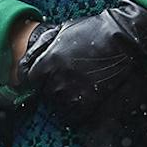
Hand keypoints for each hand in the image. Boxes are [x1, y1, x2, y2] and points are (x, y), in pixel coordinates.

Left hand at [15, 0, 146, 123]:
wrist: (121, 38)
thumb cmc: (92, 30)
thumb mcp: (62, 30)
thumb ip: (41, 46)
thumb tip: (25, 62)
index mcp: (48, 61)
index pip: (31, 80)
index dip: (40, 79)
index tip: (47, 78)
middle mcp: (57, 79)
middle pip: (45, 95)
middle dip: (52, 91)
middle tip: (66, 84)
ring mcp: (73, 92)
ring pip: (59, 107)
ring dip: (65, 102)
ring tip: (76, 92)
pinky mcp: (89, 101)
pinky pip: (75, 116)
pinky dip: (77, 113)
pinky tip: (84, 102)